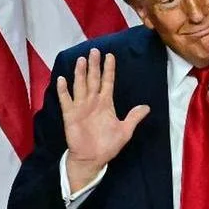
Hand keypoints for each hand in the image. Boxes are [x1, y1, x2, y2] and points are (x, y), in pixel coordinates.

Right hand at [57, 49, 149, 190]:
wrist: (92, 159)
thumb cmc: (107, 145)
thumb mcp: (125, 131)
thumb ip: (134, 117)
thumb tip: (147, 107)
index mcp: (106, 104)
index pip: (108, 82)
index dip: (109, 69)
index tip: (110, 56)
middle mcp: (93, 102)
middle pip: (93, 79)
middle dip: (94, 65)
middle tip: (94, 50)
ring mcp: (81, 107)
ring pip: (80, 85)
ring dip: (80, 73)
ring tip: (81, 59)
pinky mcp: (70, 115)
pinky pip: (66, 100)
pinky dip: (63, 90)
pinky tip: (62, 79)